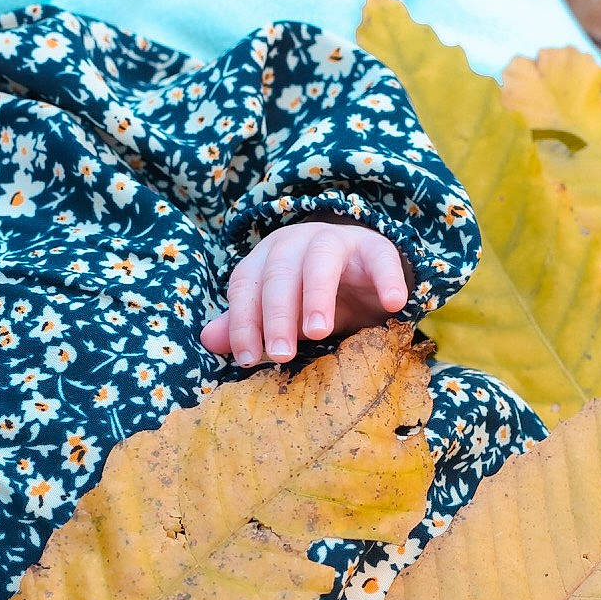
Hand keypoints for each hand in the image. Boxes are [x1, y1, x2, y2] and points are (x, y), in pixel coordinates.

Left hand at [201, 219, 409, 366]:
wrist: (366, 278)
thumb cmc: (315, 298)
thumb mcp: (282, 316)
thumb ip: (248, 324)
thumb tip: (208, 340)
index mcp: (266, 258)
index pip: (246, 286)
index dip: (243, 321)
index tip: (248, 358)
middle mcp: (296, 242)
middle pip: (279, 274)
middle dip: (276, 316)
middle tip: (281, 354)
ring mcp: (337, 240)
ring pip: (320, 261)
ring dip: (317, 297)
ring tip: (318, 331)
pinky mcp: (375, 248)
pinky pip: (381, 259)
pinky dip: (387, 280)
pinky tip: (392, 305)